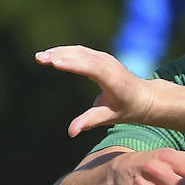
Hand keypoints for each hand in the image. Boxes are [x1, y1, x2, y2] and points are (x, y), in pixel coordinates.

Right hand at [34, 46, 157, 136]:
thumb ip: (90, 122)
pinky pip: (81, 52)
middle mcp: (109, 65)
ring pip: (79, 52)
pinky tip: (52, 54)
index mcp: (113, 79)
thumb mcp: (110, 117)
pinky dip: (66, 52)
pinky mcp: (101, 57)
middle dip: (59, 56)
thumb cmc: (128, 109)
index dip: (74, 64)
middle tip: (39, 58)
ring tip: (41, 57)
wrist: (145, 97)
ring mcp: (105, 59)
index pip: (92, 68)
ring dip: (59, 52)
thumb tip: (71, 132)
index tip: (55, 63)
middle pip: (82, 56)